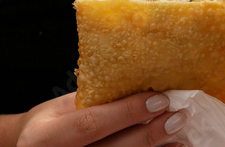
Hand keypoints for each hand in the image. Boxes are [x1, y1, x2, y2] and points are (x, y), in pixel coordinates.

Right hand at [16, 91, 186, 146]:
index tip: (158, 100)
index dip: (127, 112)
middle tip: (177, 117)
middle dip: (148, 134)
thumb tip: (141, 88)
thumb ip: (94, 103)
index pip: (91, 124)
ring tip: (180, 135)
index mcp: (44, 136)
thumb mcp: (61, 107)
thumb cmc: (48, 123)